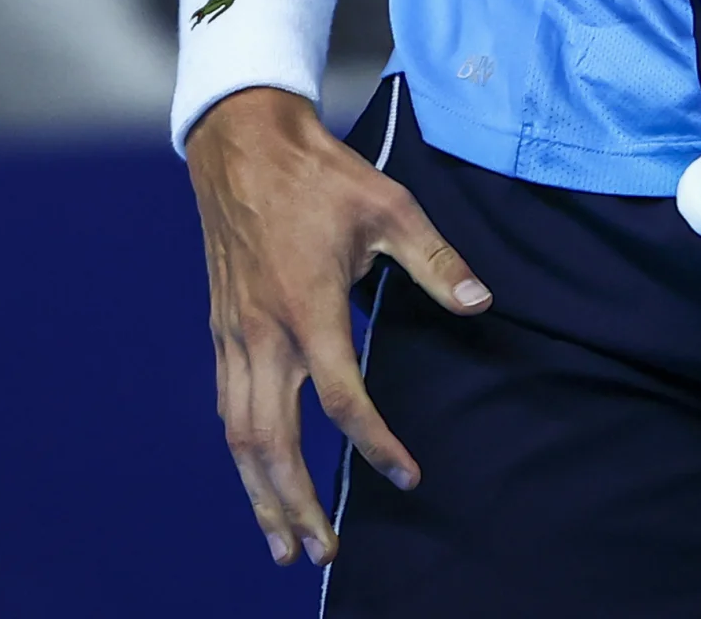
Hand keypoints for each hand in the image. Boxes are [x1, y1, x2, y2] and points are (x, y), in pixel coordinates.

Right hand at [188, 86, 490, 568]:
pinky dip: (242, 457)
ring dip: (260, 496)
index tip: (406, 476)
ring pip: (239, 436)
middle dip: (295, 504)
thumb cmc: (320, 175)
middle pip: (273, 441)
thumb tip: (479, 301)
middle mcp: (263, 332)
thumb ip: (435, 259)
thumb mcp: (390, 205)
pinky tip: (258, 482)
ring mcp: (234, 336)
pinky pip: (226, 409)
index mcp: (307, 306)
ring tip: (283, 546)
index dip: (375, 443)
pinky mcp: (221, 332)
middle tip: (322, 553)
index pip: (340, 396)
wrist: (241, 145)